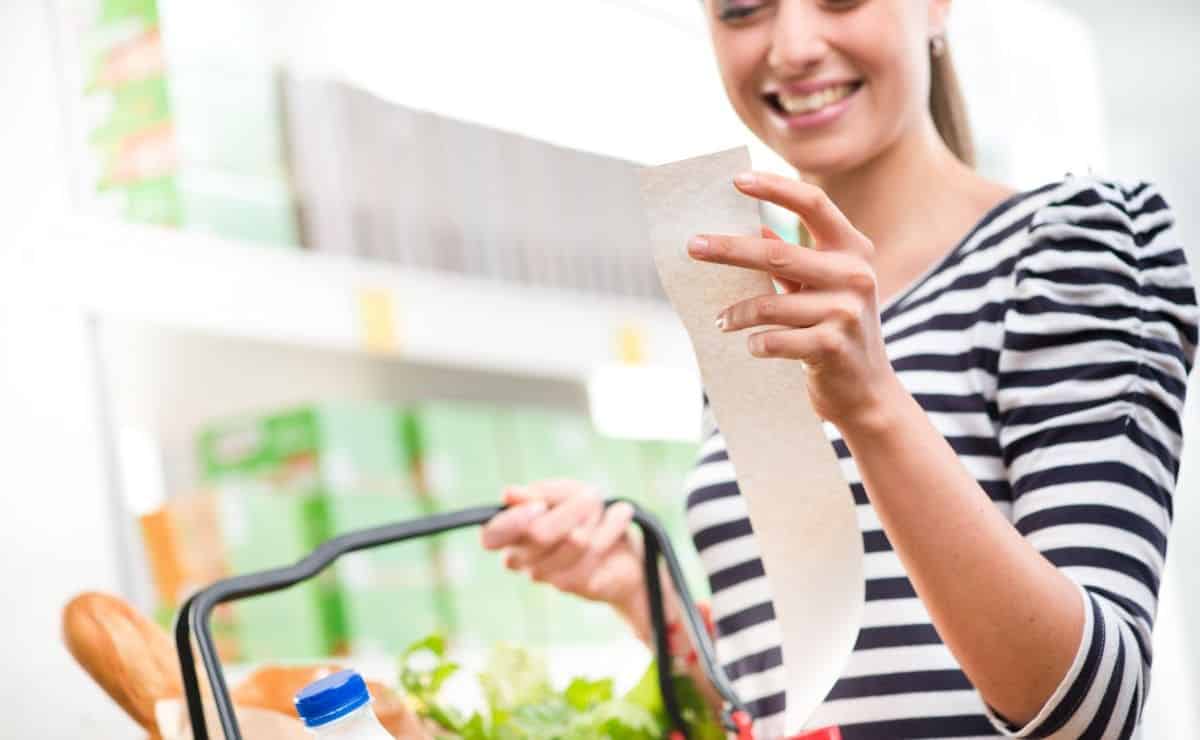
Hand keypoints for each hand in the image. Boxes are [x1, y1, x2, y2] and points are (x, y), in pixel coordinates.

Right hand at [479, 480, 643, 609]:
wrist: (624, 552)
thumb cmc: (586, 518)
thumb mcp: (567, 493)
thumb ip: (540, 493)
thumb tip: (509, 495)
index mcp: (511, 534)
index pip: (491, 535)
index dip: (513, 521)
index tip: (540, 506)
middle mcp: (522, 559)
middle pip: (539, 533)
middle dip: (573, 508)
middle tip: (591, 496)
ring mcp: (548, 577)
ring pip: (574, 541)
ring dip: (596, 517)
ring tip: (604, 511)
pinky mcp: (577, 586)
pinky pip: (597, 550)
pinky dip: (613, 525)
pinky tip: (621, 515)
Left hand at [686, 172, 904, 432]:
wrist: (866, 390)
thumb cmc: (835, 329)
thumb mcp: (822, 287)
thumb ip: (794, 259)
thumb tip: (756, 230)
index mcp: (853, 249)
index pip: (814, 203)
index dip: (776, 188)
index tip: (737, 180)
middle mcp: (854, 275)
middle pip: (777, 253)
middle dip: (727, 249)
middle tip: (692, 246)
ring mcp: (845, 312)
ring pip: (768, 305)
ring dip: (735, 313)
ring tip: (721, 320)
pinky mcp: (832, 347)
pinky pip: (773, 340)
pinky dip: (754, 343)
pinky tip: (752, 345)